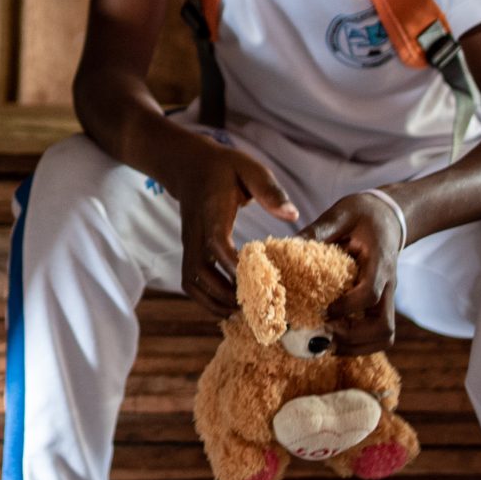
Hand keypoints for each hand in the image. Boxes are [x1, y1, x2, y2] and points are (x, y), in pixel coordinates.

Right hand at [165, 139, 297, 322]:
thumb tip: (292, 215)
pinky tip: (227, 306)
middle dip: (224, 293)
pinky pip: (191, 282)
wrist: (188, 166)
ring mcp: (188, 244)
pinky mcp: (189, 252)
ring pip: (192, 282)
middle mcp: (194, 233)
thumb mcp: (250, 169)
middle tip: (255, 306)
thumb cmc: (224, 168)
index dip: (232, 265)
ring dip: (213, 301)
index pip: (216, 243)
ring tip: (241, 313)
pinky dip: (206, 299)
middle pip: (200, 271)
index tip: (255, 280)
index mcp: (211, 212)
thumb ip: (270, 191)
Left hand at [299, 191, 404, 354]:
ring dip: (357, 346)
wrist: (389, 217)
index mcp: (379, 261)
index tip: (325, 309)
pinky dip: (359, 345)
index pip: (370, 293)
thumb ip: (318, 230)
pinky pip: (378, 334)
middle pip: (384, 327)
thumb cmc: (363, 214)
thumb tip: (287, 246)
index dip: (347, 307)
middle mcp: (387, 284)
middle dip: (352, 338)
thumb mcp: (341, 213)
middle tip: (324, 333)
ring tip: (326, 342)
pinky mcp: (381, 304)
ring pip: (385, 336)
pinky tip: (334, 339)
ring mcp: (386, 297)